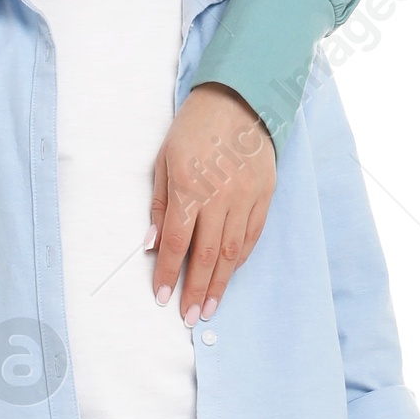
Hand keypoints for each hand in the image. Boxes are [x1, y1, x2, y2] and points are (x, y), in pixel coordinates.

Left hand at [151, 84, 275, 322]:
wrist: (238, 101)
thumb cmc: (193, 129)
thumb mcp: (164, 161)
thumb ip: (160, 204)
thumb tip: (153, 244)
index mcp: (190, 188)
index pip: (178, 243)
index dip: (169, 274)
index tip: (163, 297)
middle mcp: (220, 197)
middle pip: (207, 255)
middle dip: (197, 290)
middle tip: (191, 317)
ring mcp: (246, 197)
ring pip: (233, 251)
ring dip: (221, 282)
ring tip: (211, 306)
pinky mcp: (265, 194)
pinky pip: (253, 234)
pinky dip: (240, 258)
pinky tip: (230, 273)